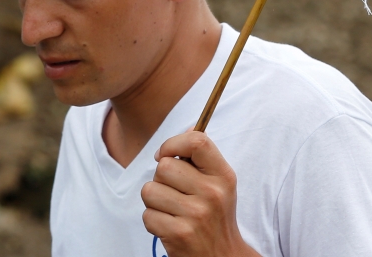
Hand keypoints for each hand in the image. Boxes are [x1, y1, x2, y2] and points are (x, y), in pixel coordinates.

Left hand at [141, 131, 259, 256]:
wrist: (222, 256)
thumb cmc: (216, 216)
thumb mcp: (220, 184)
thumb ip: (203, 157)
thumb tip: (190, 127)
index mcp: (223, 175)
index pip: (196, 141)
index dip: (173, 143)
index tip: (166, 155)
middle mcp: (212, 193)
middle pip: (164, 166)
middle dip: (162, 178)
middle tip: (175, 192)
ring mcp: (196, 214)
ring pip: (150, 190)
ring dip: (155, 201)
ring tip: (172, 210)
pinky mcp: (179, 234)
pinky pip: (147, 214)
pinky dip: (153, 220)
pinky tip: (170, 225)